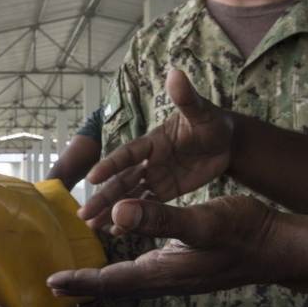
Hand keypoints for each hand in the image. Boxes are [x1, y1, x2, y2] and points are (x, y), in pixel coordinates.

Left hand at [49, 195, 282, 298]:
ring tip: (80, 278)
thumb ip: (159, 219)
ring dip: (102, 281)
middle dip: (84, 286)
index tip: (52, 283)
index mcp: (162, 272)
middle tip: (55, 285)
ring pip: (129, 282)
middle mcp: (166, 280)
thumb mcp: (202, 220)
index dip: (80, 282)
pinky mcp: (186, 269)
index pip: (110, 281)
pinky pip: (144, 274)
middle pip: (115, 287)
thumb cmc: (245, 232)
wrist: (280, 246)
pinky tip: (123, 263)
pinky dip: (124, 271)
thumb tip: (119, 214)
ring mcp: (177, 276)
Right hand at [80, 69, 233, 229]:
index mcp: (152, 141)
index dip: (111, 164)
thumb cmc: (212, 122)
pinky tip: (114, 233)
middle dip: (102, 197)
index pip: (128, 153)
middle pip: (120, 180)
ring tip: (90, 225)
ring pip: (128, 195)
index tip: (93, 176)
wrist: (225, 142)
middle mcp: (147, 160)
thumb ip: (187, 98)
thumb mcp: (201, 111)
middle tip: (82, 213)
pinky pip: (145, 206)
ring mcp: (154, 177)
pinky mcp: (164, 191)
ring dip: (110, 210)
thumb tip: (176, 73)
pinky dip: (131, 219)